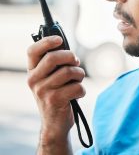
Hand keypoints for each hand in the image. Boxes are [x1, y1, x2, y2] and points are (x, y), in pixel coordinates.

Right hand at [27, 35, 84, 151]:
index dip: (46, 42)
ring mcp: (42, 91)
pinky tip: (76, 95)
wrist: (55, 123)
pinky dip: (82, 90)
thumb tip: (64, 43)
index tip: (60, 39)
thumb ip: (55, 63)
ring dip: (80, 75)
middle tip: (76, 62)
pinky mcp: (54, 100)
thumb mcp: (52, 78)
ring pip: (69, 72)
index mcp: (32, 71)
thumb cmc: (58, 94)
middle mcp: (33, 80)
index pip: (32, 51)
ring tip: (77, 81)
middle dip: (71, 57)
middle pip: (53, 57)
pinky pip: (77, 87)